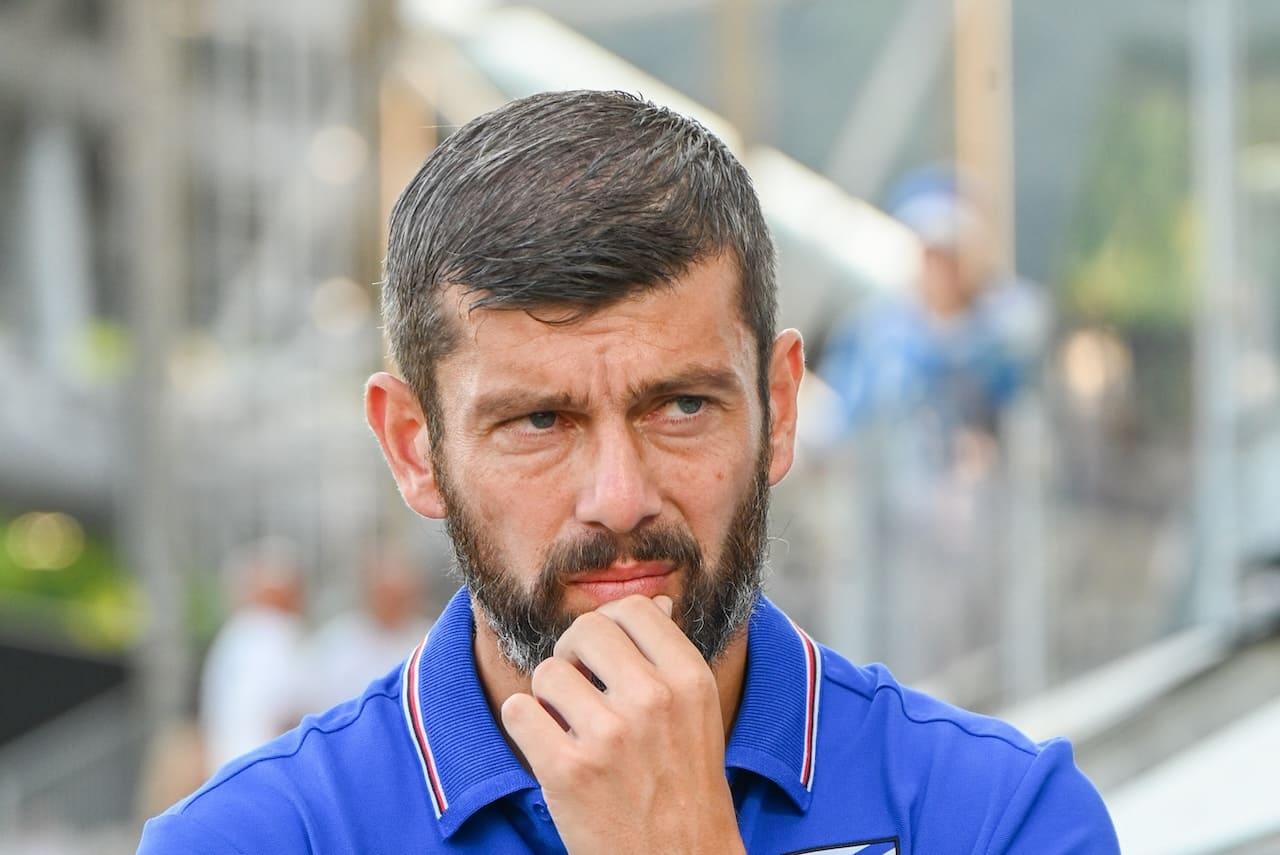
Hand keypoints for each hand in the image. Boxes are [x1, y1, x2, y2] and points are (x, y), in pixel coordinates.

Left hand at [500, 595, 744, 854]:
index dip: (610, 627)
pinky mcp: (568, 771)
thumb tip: (654, 602)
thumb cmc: (685, 789)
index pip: (634, 608)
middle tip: (578, 687)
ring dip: (548, 698)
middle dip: (572, 654)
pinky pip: (519, 711)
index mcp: (690, 679)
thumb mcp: (697, 716)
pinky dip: (525, 727)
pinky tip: (548, 747)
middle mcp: (654, 700)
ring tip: (569, 727)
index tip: (605, 658)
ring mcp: (610, 735)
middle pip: (584, 631)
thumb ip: (670, 658)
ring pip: (547, 672)